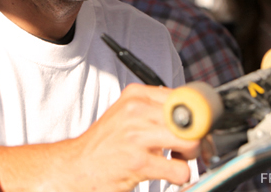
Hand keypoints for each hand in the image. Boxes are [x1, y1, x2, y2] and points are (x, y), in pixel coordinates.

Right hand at [71, 83, 201, 191]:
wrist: (76, 166)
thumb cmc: (104, 144)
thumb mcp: (125, 114)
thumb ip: (153, 108)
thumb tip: (189, 114)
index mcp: (135, 95)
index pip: (182, 97)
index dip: (193, 116)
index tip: (193, 128)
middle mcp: (136, 110)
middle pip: (189, 119)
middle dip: (194, 137)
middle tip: (184, 148)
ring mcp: (137, 135)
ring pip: (190, 142)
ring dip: (188, 157)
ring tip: (175, 160)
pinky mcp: (139, 162)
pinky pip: (180, 170)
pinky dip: (180, 175)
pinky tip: (166, 173)